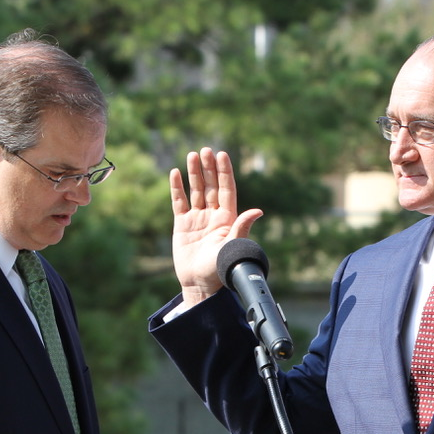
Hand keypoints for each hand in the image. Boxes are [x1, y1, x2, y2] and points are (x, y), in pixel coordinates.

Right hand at [169, 147, 262, 308]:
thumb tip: (258, 211)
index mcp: (228, 218)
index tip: (222, 154)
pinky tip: (176, 173)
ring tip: (192, 155)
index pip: (226, 189)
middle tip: (205, 150)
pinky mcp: (182, 225)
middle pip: (211, 186)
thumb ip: (241, 227)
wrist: (200, 283)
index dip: (224, 172)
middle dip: (209, 168)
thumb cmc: (221, 269)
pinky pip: (179, 202)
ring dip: (194, 173)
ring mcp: (197, 218)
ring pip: (196, 190)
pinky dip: (177, 188)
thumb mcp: (233, 246)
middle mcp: (213, 215)